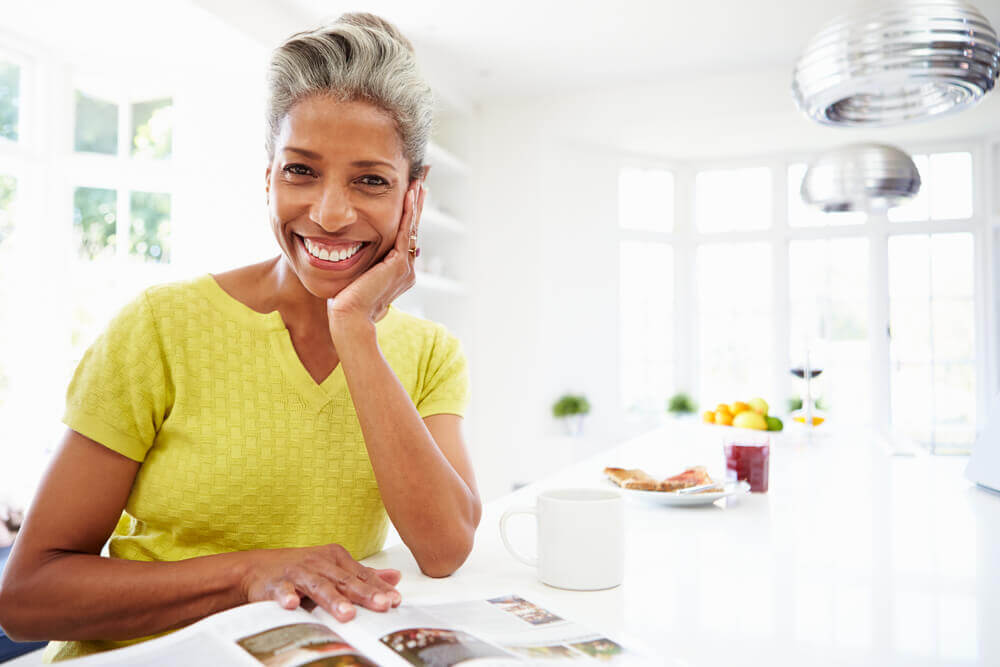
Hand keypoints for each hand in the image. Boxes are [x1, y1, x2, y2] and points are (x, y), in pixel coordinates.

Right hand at [242, 543, 401, 621]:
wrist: (257, 569)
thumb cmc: (301, 570)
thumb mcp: (334, 569)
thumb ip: (363, 576)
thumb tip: (395, 577)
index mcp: (336, 559)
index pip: (362, 575)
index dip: (379, 588)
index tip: (395, 600)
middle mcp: (319, 563)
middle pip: (345, 581)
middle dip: (364, 594)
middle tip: (381, 605)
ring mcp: (298, 572)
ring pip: (318, 586)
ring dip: (333, 599)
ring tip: (347, 613)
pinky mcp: (275, 584)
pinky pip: (282, 590)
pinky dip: (286, 596)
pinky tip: (291, 605)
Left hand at [326, 181, 425, 337]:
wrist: (348, 318)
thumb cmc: (345, 303)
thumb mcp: (355, 278)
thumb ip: (361, 266)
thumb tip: (349, 254)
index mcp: (398, 271)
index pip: (404, 236)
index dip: (408, 215)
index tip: (408, 194)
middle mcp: (406, 268)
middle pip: (413, 229)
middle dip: (416, 204)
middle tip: (420, 180)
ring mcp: (405, 267)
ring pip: (412, 228)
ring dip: (415, 203)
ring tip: (418, 182)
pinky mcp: (398, 264)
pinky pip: (405, 232)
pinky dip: (408, 213)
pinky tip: (409, 196)